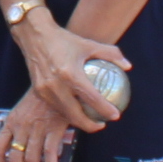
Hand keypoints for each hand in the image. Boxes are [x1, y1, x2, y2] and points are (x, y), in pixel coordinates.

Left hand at [0, 91, 71, 161]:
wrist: (54, 83)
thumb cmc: (37, 100)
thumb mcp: (19, 112)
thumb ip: (16, 129)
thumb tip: (17, 151)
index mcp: (10, 123)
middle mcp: (21, 128)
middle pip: (15, 159)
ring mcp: (37, 129)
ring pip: (31, 160)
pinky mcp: (53, 129)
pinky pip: (49, 154)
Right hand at [17, 7, 130, 132]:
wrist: (34, 35)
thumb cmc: (64, 39)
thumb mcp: (89, 44)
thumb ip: (111, 54)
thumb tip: (128, 66)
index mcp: (71, 74)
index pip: (92, 99)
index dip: (105, 109)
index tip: (116, 115)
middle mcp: (57, 86)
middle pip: (76, 116)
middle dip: (91, 125)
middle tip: (102, 124)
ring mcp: (45, 90)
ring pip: (65, 114)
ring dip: (78, 120)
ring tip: (91, 119)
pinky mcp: (38, 91)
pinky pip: (56, 107)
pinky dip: (67, 112)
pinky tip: (76, 110)